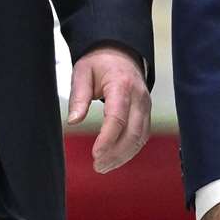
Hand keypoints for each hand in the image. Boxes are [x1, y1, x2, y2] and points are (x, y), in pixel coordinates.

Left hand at [67, 44, 149, 172]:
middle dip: (115, 153)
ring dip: (123, 156)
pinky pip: (142, 136)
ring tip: (104, 166)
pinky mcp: (146, 112)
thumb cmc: (99, 63)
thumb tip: (73, 121)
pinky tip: (116, 158)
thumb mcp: (82, 72)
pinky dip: (130, 150)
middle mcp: (139, 96)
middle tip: (97, 166)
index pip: (118, 117)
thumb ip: (78, 97)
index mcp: (122, 84)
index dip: (107, 139)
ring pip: (140, 138)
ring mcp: (146, 105)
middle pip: (133, 132)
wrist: (120, 53)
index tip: (95, 154)